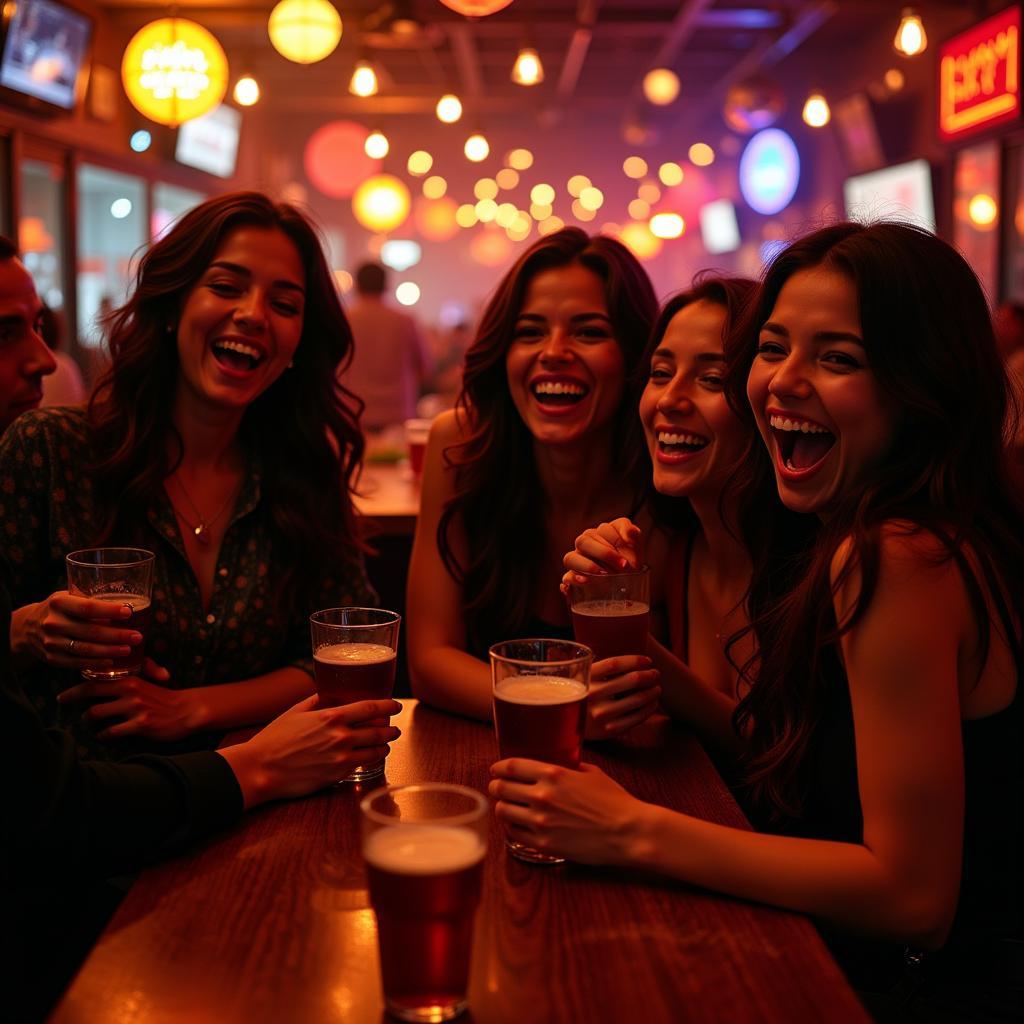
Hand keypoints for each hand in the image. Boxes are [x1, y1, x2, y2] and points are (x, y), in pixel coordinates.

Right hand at [12, 591, 142, 671]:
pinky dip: (95, 663)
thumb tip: (127, 601)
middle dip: (117, 635)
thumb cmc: (59, 609)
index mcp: (59, 603)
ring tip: (128, 648)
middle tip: (137, 636)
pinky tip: (111, 661)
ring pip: (85, 649)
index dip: (109, 610)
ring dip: (110, 651)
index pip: (87, 608)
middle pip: (90, 631)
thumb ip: (90, 598)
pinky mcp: (52, 658)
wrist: (27, 628)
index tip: (129, 612)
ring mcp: (51, 642)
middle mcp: (53, 623)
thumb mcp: (68, 596)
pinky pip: (77, 663)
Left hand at [58, 659, 197, 741]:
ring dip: (88, 722)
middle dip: (73, 702)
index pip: (95, 681)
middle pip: (90, 695)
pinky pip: (112, 732)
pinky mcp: (140, 725)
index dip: (74, 689)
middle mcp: (130, 691)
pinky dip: (103, 735)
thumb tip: (110, 678)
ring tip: (89, 725)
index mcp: (130, 679)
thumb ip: (129, 678)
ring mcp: (135, 708)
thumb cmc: (166, 697)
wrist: (188, 710)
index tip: (62, 697)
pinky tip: (104, 736)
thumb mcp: (149, 680)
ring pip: (97, 714)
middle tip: (67, 709)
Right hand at [220, 697, 402, 805]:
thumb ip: (317, 701)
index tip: (395, 704)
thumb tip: (329, 694)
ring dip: (385, 744)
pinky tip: (373, 756)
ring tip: (387, 742)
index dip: (387, 705)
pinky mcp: (338, 774)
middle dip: (390, 728)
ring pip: (376, 749)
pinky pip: (364, 764)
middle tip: (394, 727)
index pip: (370, 708)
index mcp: (331, 716)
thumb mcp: (295, 711)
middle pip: (378, 730)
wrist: (261, 768)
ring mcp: (341, 756)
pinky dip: (373, 758)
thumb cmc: (275, 739)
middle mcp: (340, 735)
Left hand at [489, 759, 647, 865]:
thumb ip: (570, 767)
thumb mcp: (592, 773)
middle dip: (496, 787)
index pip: (512, 766)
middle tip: (497, 788)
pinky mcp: (544, 844)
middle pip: (502, 788)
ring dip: (502, 807)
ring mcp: (541, 821)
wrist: (628, 832)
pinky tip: (517, 826)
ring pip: (503, 811)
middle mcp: (542, 795)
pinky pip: (514, 835)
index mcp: (554, 774)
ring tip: (506, 807)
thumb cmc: (615, 801)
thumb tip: (559, 764)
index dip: (498, 767)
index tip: (495, 769)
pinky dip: (512, 829)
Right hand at [561, 519, 642, 593]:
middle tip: (622, 566)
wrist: (631, 581)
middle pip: (584, 541)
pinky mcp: (574, 578)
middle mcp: (586, 543)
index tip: (630, 552)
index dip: (617, 540)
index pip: (604, 529)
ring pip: (571, 558)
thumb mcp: (636, 545)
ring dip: (587, 566)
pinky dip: (574, 579)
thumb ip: (633, 534)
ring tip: (602, 574)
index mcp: (601, 532)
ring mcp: (578, 561)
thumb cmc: (631, 559)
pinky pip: (567, 577)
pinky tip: (586, 582)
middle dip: (605, 553)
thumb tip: (629, 533)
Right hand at [586, 655, 659, 739]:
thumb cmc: (581, 696)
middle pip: (631, 679)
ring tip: (657, 688)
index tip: (648, 660)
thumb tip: (637, 661)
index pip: (615, 663)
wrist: (565, 727)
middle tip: (656, 674)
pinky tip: (653, 702)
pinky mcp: (609, 730)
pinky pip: (638, 717)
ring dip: (653, 691)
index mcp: (585, 678)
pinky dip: (650, 708)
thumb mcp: (582, 680)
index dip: (635, 660)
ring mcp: (601, 714)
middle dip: (649, 675)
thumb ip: (600, 669)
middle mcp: (592, 696)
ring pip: (638, 699)